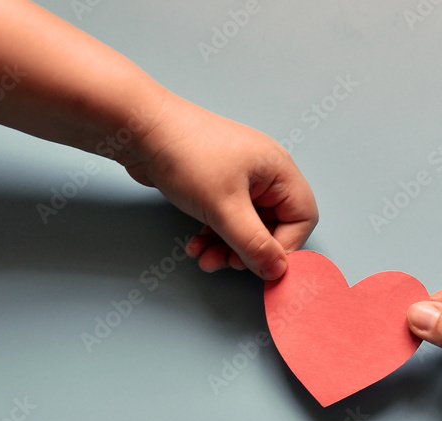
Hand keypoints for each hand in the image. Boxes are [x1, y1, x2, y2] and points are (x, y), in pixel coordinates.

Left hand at [125, 93, 317, 279]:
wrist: (139, 129)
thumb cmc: (186, 155)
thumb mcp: (224, 208)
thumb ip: (254, 244)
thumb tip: (277, 270)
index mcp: (279, 170)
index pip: (302, 218)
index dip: (285, 246)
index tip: (261, 265)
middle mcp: (265, 173)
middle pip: (274, 225)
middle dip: (249, 250)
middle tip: (227, 264)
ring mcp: (241, 178)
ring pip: (247, 226)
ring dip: (228, 248)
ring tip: (205, 259)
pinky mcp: (217, 184)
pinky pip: (227, 218)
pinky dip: (214, 235)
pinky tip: (196, 245)